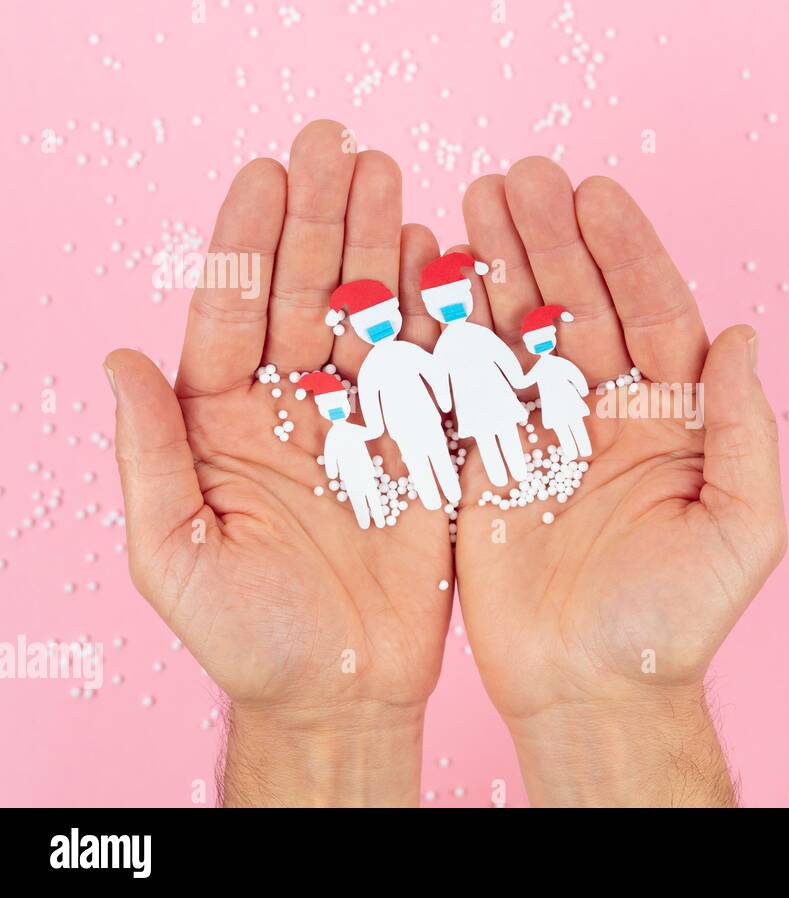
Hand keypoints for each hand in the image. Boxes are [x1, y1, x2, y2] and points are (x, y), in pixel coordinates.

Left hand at [106, 120, 451, 805]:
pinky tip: (441, 256)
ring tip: (389, 177)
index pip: (234, 314)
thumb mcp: (174, 554)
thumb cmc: (249, 638)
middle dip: (322, 219)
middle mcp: (295, 410)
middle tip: (339, 145)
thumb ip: (149, 456)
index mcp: (226, 425)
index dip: (249, 243)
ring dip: (380, 246)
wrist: (343, 692)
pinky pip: (434, 371)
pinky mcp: (425, 450)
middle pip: (308, 296)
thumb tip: (116, 359)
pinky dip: (440, 314)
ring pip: (372, 318)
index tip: (267, 172)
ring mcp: (365, 424)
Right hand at [453, 159, 787, 805]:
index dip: (627, 253)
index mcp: (675, 420)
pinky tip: (440, 273)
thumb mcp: (741, 529)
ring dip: (504, 266)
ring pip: (524, 332)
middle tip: (521, 177)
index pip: (655, 314)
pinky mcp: (490, 463)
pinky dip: (457, 331)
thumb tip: (741, 334)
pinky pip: (474, 385)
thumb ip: (744, 431)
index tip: (595, 194)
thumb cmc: (675, 622)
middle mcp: (611, 414)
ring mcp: (547, 434)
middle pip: (583, 307)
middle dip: (554, 240)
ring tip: (478, 199)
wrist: (591, 688)